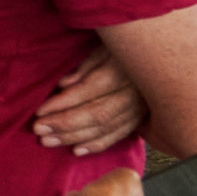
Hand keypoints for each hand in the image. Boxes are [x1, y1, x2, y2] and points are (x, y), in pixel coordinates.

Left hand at [29, 39, 147, 153]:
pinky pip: (118, 135)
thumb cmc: (124, 46)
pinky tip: (76, 150)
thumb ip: (86, 66)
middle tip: (38, 130)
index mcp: (123, 70)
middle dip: (64, 124)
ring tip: (48, 141)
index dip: (63, 103)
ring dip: (74, 137)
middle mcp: (134, 93)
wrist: (158, 55)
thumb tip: (64, 85)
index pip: (88, 90)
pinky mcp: (141, 118)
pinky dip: (96, 145)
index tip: (39, 111)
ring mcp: (140, 108)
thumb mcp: (105, 45)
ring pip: (106, 128)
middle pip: (97, 113)